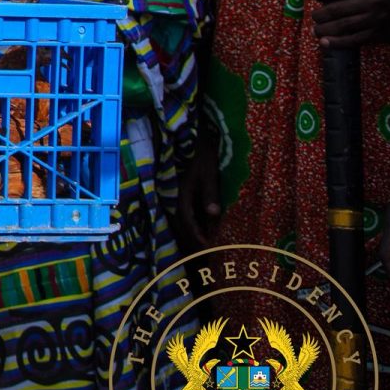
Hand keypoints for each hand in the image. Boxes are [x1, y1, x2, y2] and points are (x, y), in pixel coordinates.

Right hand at [177, 131, 223, 251]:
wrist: (191, 137)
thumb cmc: (201, 154)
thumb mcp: (208, 172)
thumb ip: (209, 193)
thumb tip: (213, 215)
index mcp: (182, 194)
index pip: (188, 222)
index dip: (197, 237)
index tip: (208, 249)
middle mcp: (176, 196)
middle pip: (182, 224)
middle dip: (193, 239)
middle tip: (207, 252)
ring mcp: (177, 194)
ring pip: (183, 218)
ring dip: (193, 231)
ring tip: (205, 242)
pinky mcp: (181, 190)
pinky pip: (185, 210)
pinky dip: (193, 221)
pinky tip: (202, 224)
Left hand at [297, 0, 389, 49]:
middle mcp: (372, 1)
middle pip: (335, 10)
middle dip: (319, 15)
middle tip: (315, 17)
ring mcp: (375, 19)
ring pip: (342, 26)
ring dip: (323, 30)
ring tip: (317, 29)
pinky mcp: (376, 34)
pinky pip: (352, 40)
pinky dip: (335, 43)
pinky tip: (324, 42)